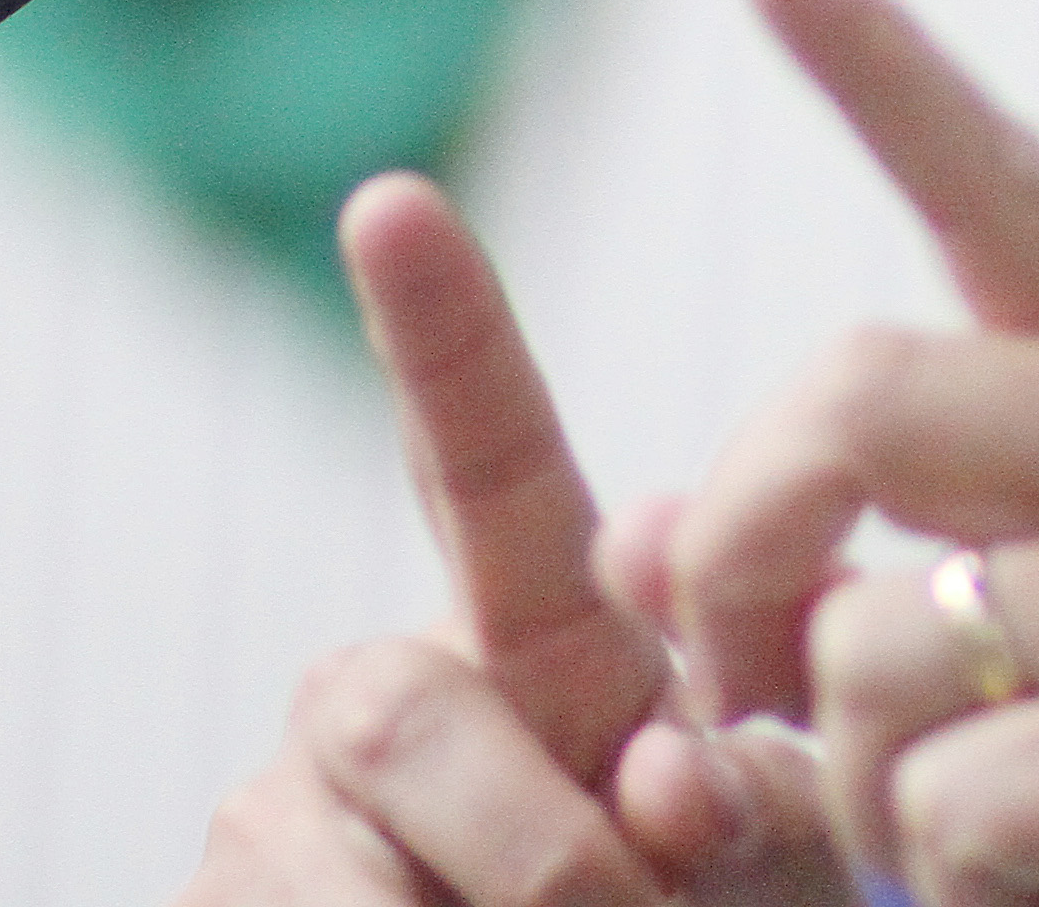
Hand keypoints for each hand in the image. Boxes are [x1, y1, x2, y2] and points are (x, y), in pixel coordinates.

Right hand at [181, 175, 841, 904]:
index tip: (394, 199)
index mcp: (535, 636)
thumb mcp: (764, 860)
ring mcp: (274, 811)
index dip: (442, 333)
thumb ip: (745, 806)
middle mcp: (383, 692)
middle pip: (405, 714)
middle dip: (536, 852)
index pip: (483, 464)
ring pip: (355, 876)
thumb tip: (666, 773)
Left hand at [668, 0, 1038, 906]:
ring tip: (987, 854)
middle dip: (739, 550)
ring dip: (862, 795)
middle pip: (860, 388)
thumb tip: (640, 534)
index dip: (874, 62)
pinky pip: (947, 798)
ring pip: (877, 638)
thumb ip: (880, 580)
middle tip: (736, 687)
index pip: (1010, 192)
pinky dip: (950, 890)